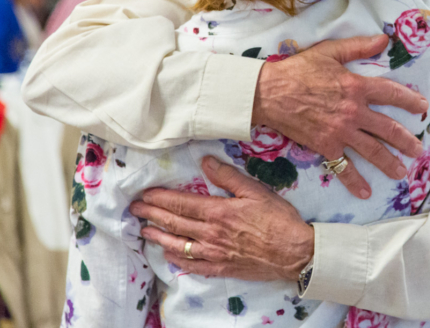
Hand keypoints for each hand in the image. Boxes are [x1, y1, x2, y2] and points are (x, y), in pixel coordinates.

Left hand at [130, 157, 313, 281]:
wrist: (294, 252)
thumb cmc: (278, 219)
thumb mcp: (256, 191)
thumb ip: (228, 177)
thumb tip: (206, 161)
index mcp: (218, 212)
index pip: (181, 204)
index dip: (160, 198)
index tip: (145, 193)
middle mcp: (211, 234)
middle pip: (174, 223)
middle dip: (152, 215)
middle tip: (135, 209)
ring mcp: (214, 253)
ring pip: (179, 245)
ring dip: (158, 237)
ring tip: (144, 231)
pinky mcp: (222, 268)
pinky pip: (193, 266)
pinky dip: (178, 260)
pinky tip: (169, 255)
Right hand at [253, 34, 426, 198]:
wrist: (270, 92)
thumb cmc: (298, 70)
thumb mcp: (330, 51)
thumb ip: (359, 46)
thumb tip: (384, 39)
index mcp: (357, 86)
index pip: (391, 93)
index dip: (410, 100)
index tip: (422, 108)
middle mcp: (354, 112)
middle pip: (388, 129)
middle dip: (406, 140)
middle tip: (419, 150)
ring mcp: (341, 132)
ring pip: (372, 151)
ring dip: (390, 163)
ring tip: (402, 172)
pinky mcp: (326, 146)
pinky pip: (344, 168)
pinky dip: (355, 182)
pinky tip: (366, 193)